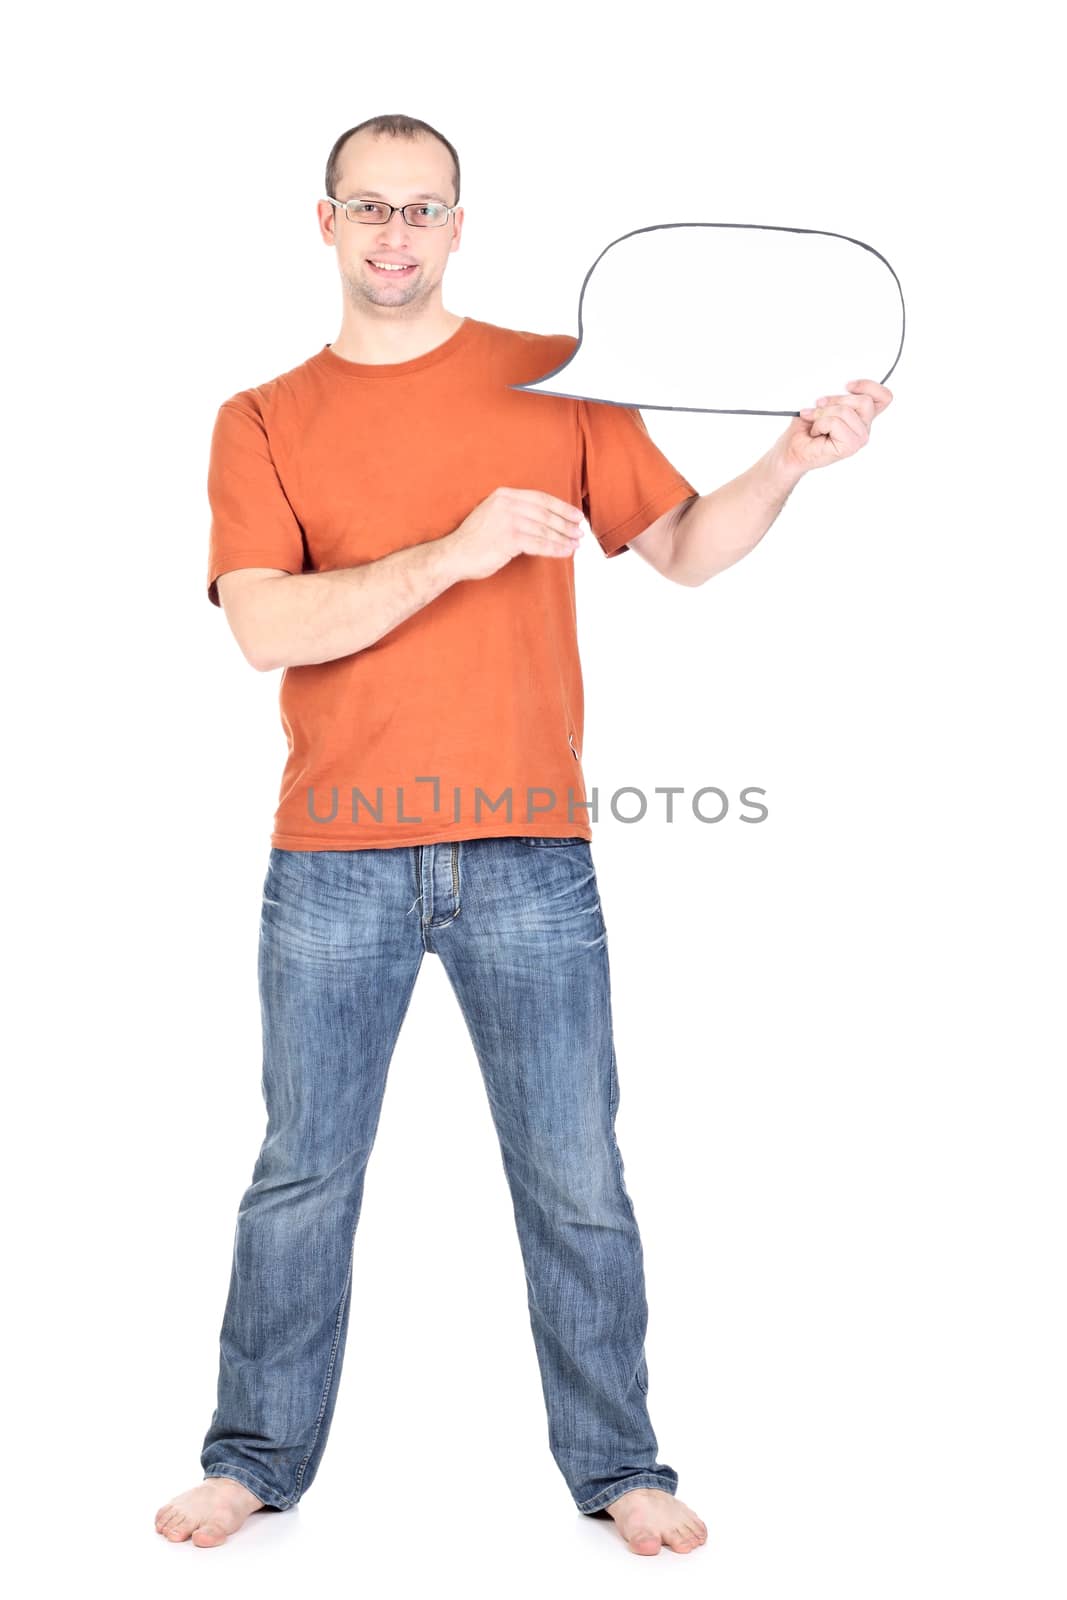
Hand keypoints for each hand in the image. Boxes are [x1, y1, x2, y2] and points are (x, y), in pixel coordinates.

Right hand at [447, 487, 586, 581]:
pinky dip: (555, 548)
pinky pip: (540, 544)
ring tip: (576, 544)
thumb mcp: (493, 515)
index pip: (541, 498)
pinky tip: (566, 552)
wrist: (454, 555)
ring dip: (564, 538)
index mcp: (504, 495)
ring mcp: (508, 520)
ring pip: (545, 529)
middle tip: (580, 532)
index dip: (562, 507)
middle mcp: (507, 504)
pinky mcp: (510, 538)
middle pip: (546, 513)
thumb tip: (544, 519)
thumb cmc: (474, 540)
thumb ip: (514, 512)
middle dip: (566, 524)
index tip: (577, 515)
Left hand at [775, 378, 893, 473]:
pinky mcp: (850, 446)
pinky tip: (816, 433)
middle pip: (864, 401)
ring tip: (815, 424)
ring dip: (824, 414)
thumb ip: (836, 395)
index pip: (884, 397)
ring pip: (846, 411)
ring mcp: (859, 438)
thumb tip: (840, 387)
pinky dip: (820, 423)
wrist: (792, 450)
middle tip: (819, 406)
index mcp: (862, 416)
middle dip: (836, 400)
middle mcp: (864, 428)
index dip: (869, 386)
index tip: (847, 386)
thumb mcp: (821, 404)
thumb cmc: (804, 430)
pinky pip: (835, 422)